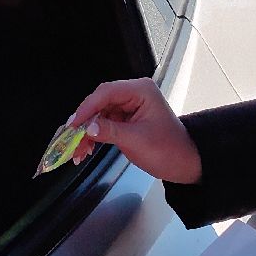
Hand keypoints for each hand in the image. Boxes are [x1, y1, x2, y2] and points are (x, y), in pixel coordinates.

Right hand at [66, 78, 202, 183]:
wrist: (184, 164)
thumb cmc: (169, 150)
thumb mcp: (136, 141)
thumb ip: (109, 131)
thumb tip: (87, 128)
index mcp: (141, 91)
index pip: (106, 93)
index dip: (87, 108)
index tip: (74, 124)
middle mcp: (134, 95)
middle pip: (100, 102)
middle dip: (84, 121)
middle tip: (71, 137)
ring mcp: (129, 107)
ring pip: (98, 114)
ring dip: (86, 131)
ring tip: (77, 149)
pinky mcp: (125, 120)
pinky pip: (103, 123)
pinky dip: (93, 135)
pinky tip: (86, 147)